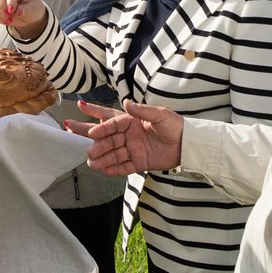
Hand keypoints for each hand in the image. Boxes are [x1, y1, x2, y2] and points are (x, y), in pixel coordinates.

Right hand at [0, 0, 48, 39]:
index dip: (10, 1)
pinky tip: (6, 20)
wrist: (30, 14)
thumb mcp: (33, 10)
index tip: (11, 11)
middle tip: (8, 15)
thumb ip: (25, 10)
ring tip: (9, 20)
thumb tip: (17, 11)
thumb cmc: (33, 9)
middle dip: (1, 6)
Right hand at [64, 99, 182, 174]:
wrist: (188, 144)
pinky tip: (104, 170)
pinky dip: (114, 169)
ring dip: (102, 158)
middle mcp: (129, 135)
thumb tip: (127, 102)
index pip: (112, 122)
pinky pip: (124, 166)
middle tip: (82, 145)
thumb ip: (142, 111)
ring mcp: (133, 149)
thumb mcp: (160, 115)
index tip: (89, 129)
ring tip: (92, 161)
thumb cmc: (175, 125)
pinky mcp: (139, 162)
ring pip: (114, 154)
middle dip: (95, 142)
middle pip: (108, 139)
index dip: (100, 124)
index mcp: (132, 121)